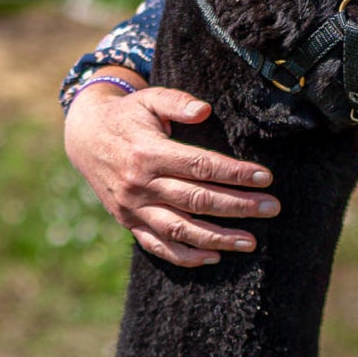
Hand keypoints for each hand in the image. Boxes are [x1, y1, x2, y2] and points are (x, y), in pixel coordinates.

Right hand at [63, 73, 275, 266]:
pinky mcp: (128, 222)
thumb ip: (176, 102)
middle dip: (238, 206)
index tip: (265, 178)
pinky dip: (185, 256)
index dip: (235, 173)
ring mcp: (133, 208)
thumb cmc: (127, 115)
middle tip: (272, 208)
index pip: (200, 166)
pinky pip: (157, 246)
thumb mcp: (148, 99)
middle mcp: (140, 184)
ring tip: (251, 242)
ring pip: (180, 229)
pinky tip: (213, 257)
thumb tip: (205, 110)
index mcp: (148, 153)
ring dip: (218, 238)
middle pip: (197, 200)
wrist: (85, 138)